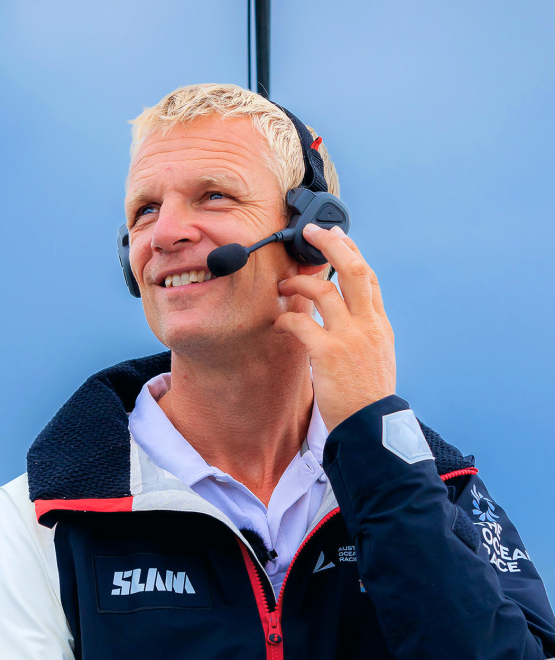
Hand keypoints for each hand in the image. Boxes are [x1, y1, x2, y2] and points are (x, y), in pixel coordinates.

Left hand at [274, 224, 395, 432]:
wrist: (371, 427)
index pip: (369, 277)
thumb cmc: (368, 394)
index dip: (352, 252)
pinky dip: (287, 317)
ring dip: (298, 282)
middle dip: (332, 244)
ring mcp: (349, 337)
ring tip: (283, 284)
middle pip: (353, 269)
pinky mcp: (328, 353)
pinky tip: (279, 320)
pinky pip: (301, 322)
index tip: (337, 237)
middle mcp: (368, 325)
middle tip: (312, 232)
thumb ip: (363, 331)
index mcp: (380, 325)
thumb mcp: (377, 357)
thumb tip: (344, 313)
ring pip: (323, 290)